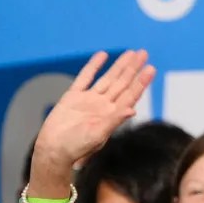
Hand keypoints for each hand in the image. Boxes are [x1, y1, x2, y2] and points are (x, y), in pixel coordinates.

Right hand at [31, 50, 154, 178]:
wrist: (52, 149)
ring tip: (131, 53)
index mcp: (111, 116)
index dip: (140, 82)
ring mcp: (88, 100)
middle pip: (121, 84)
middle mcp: (102, 106)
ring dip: (119, 66)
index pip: (130, 96)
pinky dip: (94, 66)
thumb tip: (133, 110)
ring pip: (107, 79)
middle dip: (133, 69)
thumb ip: (114, 120)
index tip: (150, 69)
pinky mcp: (73, 97)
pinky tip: (102, 55)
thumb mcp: (98, 135)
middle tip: (144, 53)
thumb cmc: (75, 147)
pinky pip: (85, 77)